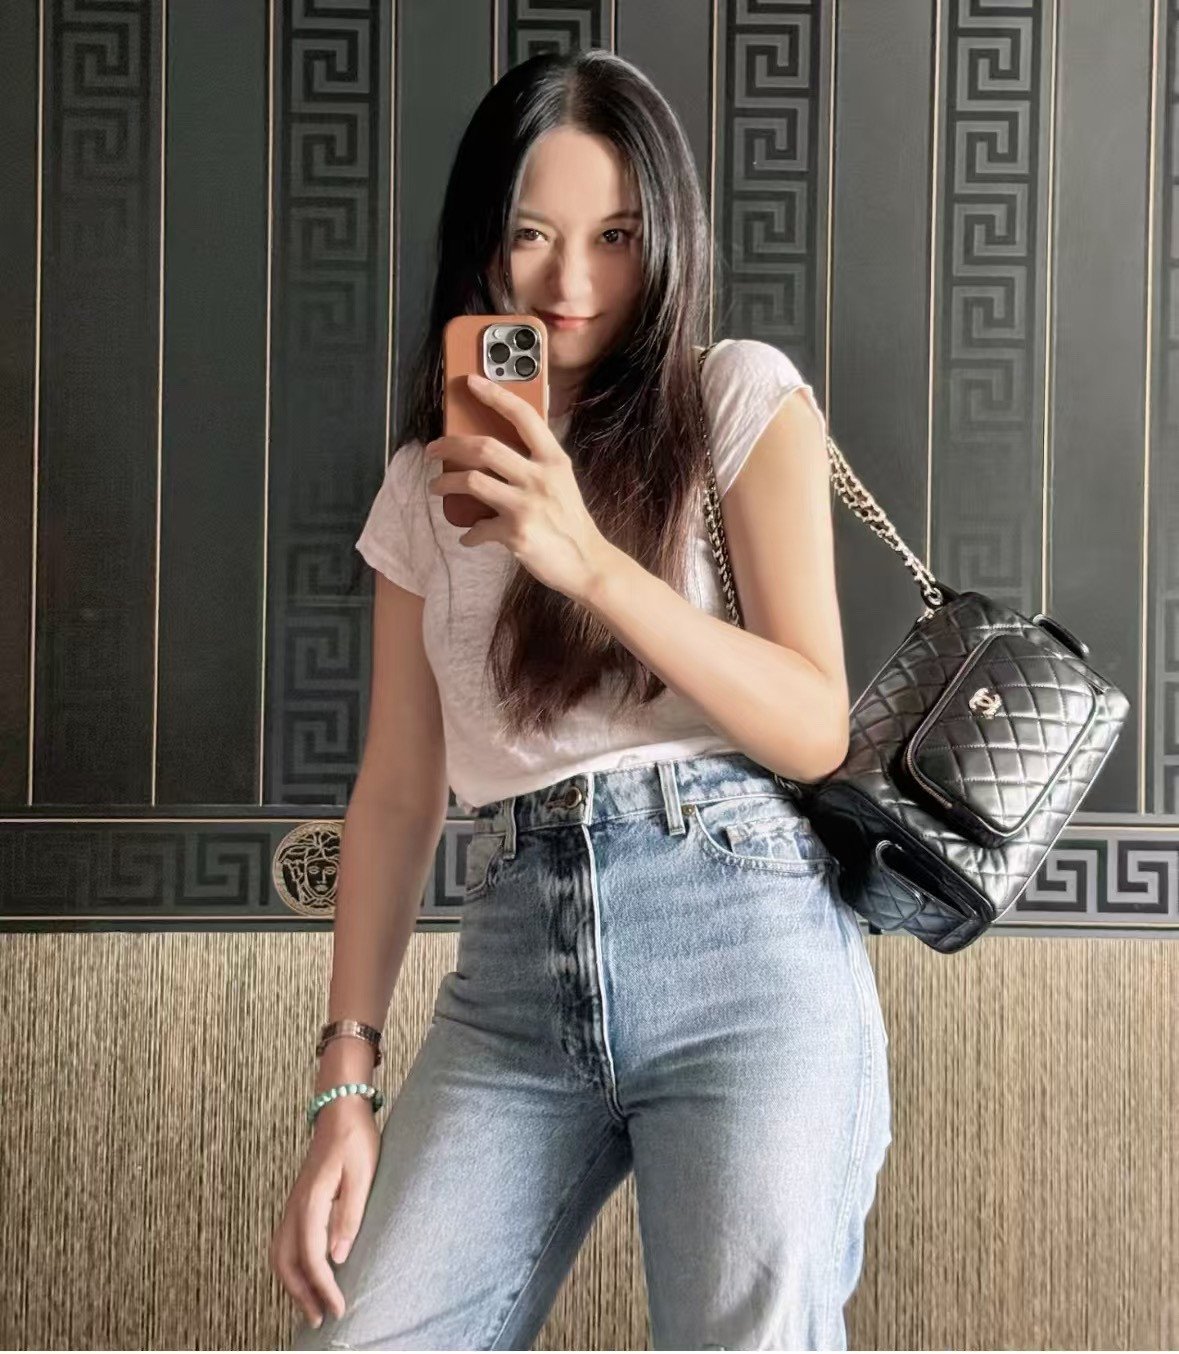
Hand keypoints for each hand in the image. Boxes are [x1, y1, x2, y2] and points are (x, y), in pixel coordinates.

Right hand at [269, 1102, 379, 1332]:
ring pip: (280, 1256)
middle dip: (301, 1296)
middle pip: (287, 1263)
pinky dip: (290, 1267)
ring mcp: (292, 1205)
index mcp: (311, 1201)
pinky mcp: (296, 1203)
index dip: (323, 1288)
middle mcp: (294, 1207)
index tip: (339, 1309)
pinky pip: (284, 1244)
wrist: (340, 1110)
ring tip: (311, 1307)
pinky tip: (306, 1277)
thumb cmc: (355, 1138)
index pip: (312, 1257)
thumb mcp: (362, 1173)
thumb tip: (339, 1256)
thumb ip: (350, 1214)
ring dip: (292, 1285)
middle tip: (320, 1320)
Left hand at [424, 373, 616, 602]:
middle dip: (450, 445)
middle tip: (433, 449)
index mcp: (554, 460)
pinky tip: (468, 536)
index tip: (471, 382)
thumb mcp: (562, 482)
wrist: (587, 564)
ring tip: (436, 487)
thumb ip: (537, 462)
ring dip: (445, 483)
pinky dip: (469, 534)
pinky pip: (479, 528)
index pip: (523, 416)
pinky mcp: (516, 533)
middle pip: (484, 447)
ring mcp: (527, 506)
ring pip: (471, 482)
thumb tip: (499, 446)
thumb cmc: (570, 522)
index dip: (495, 395)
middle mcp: (540, 478)